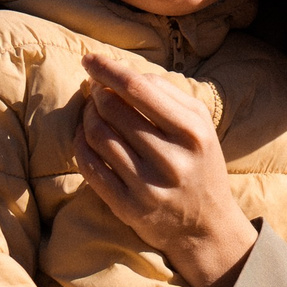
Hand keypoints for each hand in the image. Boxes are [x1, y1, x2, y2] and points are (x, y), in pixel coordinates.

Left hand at [74, 52, 257, 286]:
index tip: (90, 59)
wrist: (206, 227)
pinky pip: (89, 166)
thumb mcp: (199, 126)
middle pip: (112, 110)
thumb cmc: (199, 165)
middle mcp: (171, 159)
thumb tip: (123, 74)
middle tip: (95, 92)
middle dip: (96, 94)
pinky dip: (80, 144)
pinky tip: (84, 137)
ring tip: (92, 112)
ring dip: (87, 117)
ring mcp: (147, 185)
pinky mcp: (127, 206)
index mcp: (192, 132)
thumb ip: (168, 93)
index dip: (108, 69)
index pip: (139, 89)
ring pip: (97, 135)